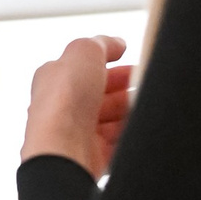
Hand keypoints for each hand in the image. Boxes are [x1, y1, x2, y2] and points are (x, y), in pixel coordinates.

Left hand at [21, 36, 133, 177]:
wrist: (63, 149)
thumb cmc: (63, 101)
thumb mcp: (83, 51)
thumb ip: (102, 43)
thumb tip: (117, 44)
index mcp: (55, 80)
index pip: (87, 68)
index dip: (111, 63)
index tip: (132, 60)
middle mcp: (64, 108)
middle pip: (103, 94)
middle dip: (126, 87)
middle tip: (145, 82)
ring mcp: (78, 134)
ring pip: (113, 119)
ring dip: (131, 110)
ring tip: (144, 103)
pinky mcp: (93, 156)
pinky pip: (119, 143)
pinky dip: (131, 134)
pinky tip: (138, 126)